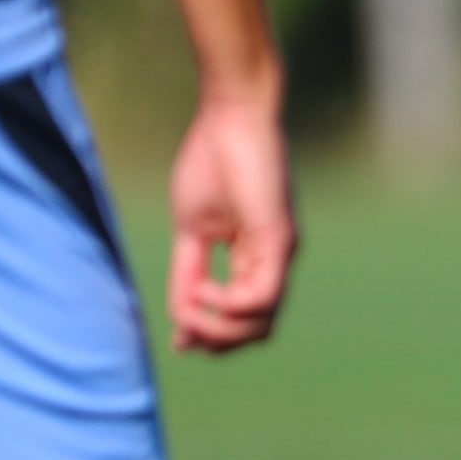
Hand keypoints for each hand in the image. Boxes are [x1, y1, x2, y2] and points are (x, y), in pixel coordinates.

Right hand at [167, 86, 294, 352]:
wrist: (232, 116)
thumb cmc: (212, 161)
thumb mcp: (192, 229)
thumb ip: (188, 272)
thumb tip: (181, 316)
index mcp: (254, 259)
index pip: (243, 317)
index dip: (211, 337)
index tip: (180, 343)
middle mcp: (273, 262)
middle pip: (254, 330)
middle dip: (214, 340)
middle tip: (183, 330)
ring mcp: (280, 253)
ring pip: (259, 322)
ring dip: (218, 328)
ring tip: (191, 307)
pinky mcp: (279, 240)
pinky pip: (262, 297)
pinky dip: (230, 305)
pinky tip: (206, 291)